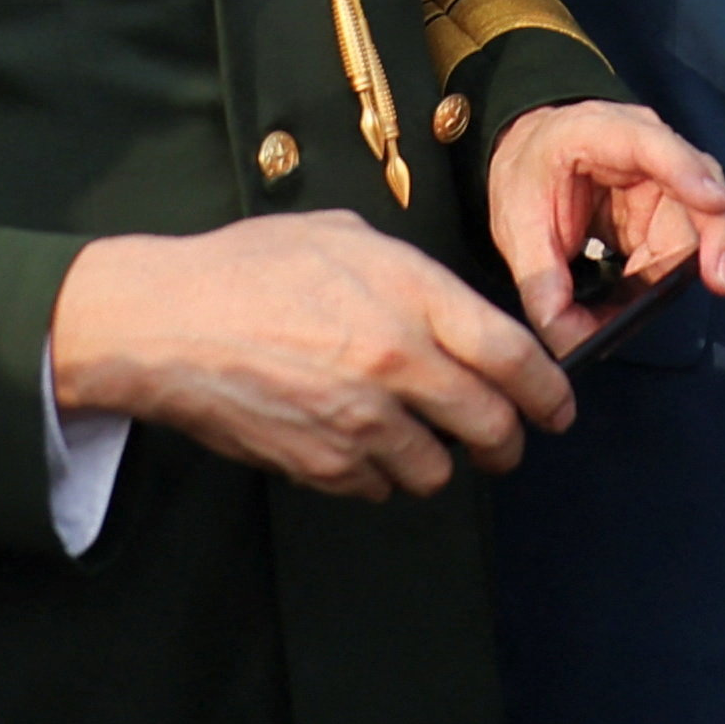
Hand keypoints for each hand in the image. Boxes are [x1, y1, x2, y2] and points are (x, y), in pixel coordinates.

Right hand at [52, 211, 572, 496]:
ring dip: (440, 462)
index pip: (512, 357)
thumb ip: (412, 274)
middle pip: (489, 426)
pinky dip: (381, 476)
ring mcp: (358, 420)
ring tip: (425, 443)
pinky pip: (377, 487)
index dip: (549, 391)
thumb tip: (450, 307)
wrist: (165, 323)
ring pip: (435, 470)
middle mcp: (396, 363)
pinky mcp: (319, 463)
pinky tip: (364, 447)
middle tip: (507, 443)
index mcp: (412, 297)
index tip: (559, 407)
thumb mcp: (347, 236)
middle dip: (509, 442)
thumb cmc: (249, 267)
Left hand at [482, 101, 724, 355]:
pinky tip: (645, 297)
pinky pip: (685, 241)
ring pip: (702, 217)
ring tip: (649, 305)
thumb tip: (572, 344)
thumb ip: (542, 284)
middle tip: (718, 283)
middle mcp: (644, 143)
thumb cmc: (526, 177)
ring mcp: (663, 172)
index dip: (685, 171)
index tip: (715, 203)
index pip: (651, 144)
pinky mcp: (668, 201)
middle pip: (698, 185)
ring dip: (687, 267)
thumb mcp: (516, 229)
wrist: (529, 157)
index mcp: (596, 133)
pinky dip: (669, 274)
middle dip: (714, 236)